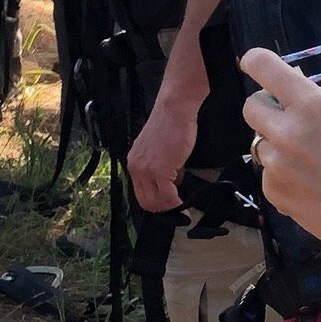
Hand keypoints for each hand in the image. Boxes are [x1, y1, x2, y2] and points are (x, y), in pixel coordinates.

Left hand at [127, 80, 199, 211]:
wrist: (175, 109)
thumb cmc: (171, 124)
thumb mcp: (160, 150)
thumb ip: (162, 168)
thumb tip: (173, 183)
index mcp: (134, 163)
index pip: (141, 194)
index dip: (157, 204)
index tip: (170, 207)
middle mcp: (136, 168)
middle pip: (146, 202)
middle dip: (164, 211)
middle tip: (179, 212)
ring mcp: (146, 171)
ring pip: (156, 203)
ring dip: (171, 210)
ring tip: (184, 210)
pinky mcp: (160, 171)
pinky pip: (168, 197)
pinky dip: (178, 205)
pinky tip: (186, 206)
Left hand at [242, 49, 320, 271]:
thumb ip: (318, 112)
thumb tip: (293, 98)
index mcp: (313, 104)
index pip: (261, 65)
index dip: (256, 64)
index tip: (257, 68)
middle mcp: (287, 130)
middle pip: (251, 106)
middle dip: (266, 111)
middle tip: (289, 124)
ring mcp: (276, 164)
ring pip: (260, 144)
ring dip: (277, 149)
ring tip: (311, 167)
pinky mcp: (273, 193)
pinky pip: (268, 175)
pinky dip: (282, 179)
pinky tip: (311, 189)